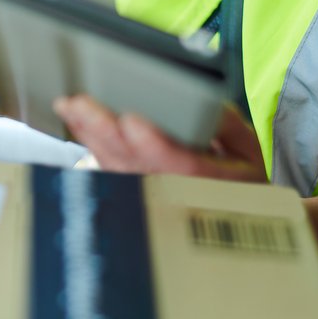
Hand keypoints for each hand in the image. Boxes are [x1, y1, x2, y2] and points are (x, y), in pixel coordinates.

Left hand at [52, 95, 267, 181]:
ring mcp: (153, 200)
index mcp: (214, 184)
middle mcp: (179, 196)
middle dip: (104, 132)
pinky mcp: (135, 197)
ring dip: (90, 138)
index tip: (131, 122)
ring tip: (70, 108)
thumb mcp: (247, 149)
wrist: (234, 218)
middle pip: (135, 166)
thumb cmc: (238, 179)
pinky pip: (109, 174)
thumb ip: (225, 123)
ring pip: (116, 171)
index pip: (183, 167)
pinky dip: (91, 148)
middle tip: (80, 105)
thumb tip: (200, 100)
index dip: (155, 146)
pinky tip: (76, 126)